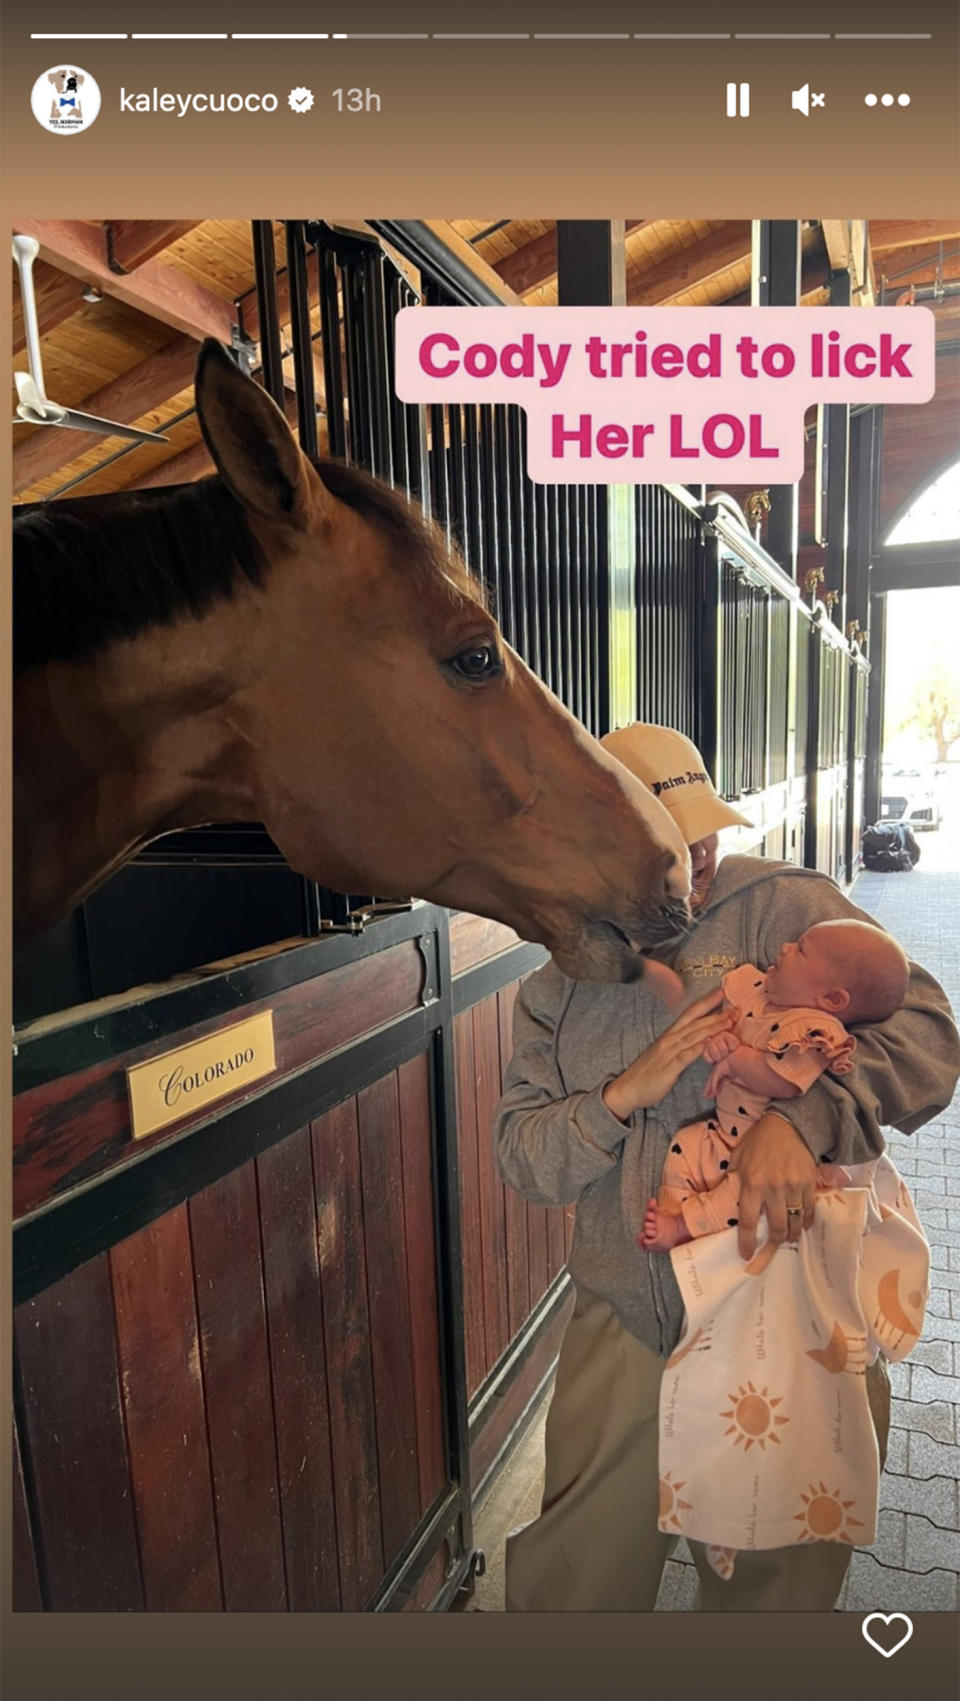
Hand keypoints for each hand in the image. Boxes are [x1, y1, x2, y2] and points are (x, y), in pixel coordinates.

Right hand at [602, 988, 731, 1120]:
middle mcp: (670, 1040)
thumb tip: (701, 1040)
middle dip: (716, 1013)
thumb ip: (682, 1046)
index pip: (690, 1014)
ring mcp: (668, 1052)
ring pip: (693, 1036)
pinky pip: (685, 1056)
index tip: (722, 993)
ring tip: (729, 1021)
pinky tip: (709, 1042)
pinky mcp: (668, 1067)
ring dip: (712, 1027)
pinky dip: (697, 1048)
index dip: (706, 1003)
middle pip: (695, 1022)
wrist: (628, 1088)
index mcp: (670, 1035)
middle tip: (735, 1007)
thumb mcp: (666, 1054)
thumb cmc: (648, 1073)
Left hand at [728, 1111, 816, 1257]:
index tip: (746, 1256)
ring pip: (794, 1223)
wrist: (787, 1126)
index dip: (746, 1242)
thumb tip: (732, 1205)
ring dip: (790, 1236)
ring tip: (786, 1239)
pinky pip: (808, 1211)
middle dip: (772, 1244)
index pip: (747, 1220)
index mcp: (751, 1183)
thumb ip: (735, 1183)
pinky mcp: (809, 1184)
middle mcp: (773, 1188)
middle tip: (769, 1250)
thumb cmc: (758, 1143)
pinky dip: (805, 1222)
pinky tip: (801, 1226)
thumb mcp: (738, 1160)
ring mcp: (793, 1187)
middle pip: (775, 1228)